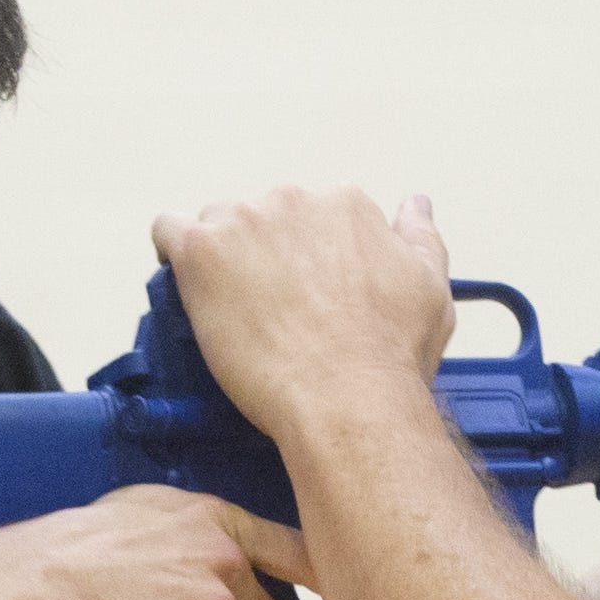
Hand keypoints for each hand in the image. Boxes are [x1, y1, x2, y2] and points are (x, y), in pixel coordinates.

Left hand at [151, 186, 454, 439]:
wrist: (348, 400)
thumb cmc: (390, 356)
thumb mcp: (431, 289)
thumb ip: (421, 237)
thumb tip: (417, 203)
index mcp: (347, 205)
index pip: (312, 216)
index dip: (306, 260)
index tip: (305, 297)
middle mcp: (295, 200)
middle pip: (262, 219)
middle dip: (263, 258)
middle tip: (270, 315)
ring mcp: (244, 220)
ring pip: (216, 227)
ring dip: (221, 261)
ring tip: (232, 315)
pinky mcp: (202, 250)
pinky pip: (168, 233)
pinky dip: (173, 258)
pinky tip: (189, 292)